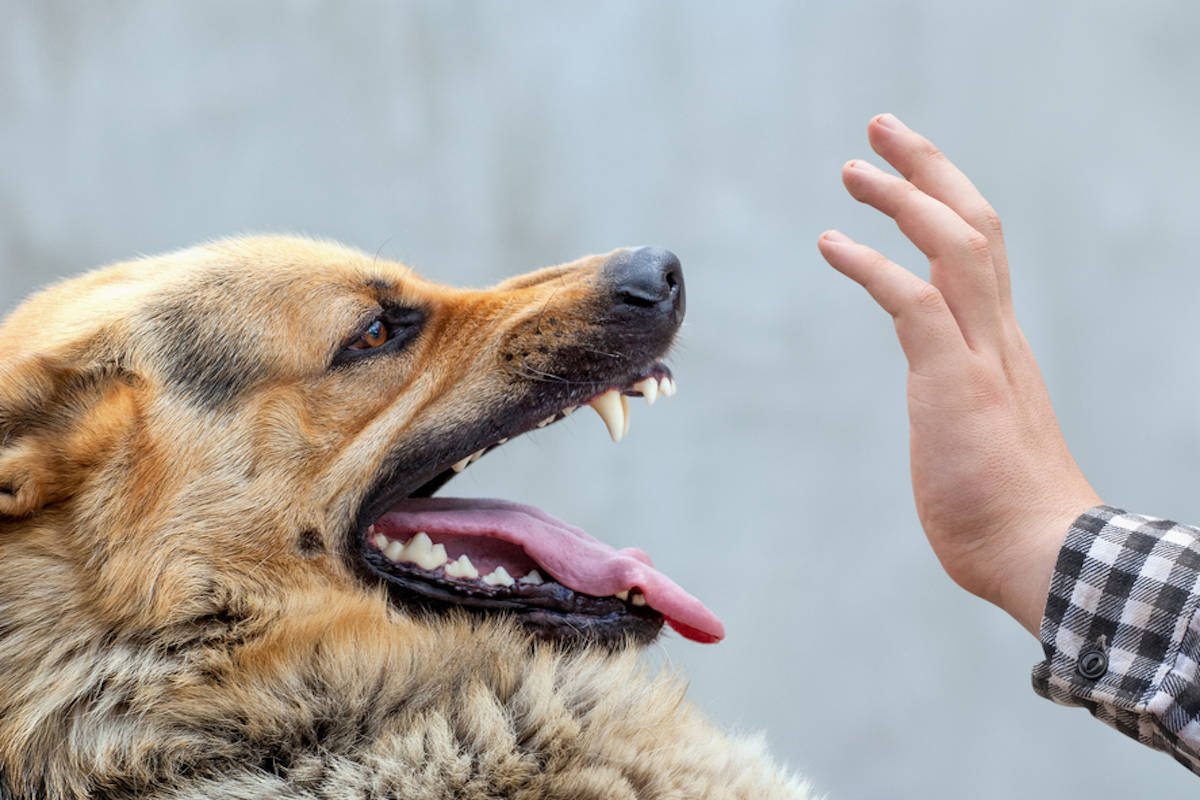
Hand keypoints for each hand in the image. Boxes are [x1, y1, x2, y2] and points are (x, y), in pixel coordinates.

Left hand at [818, 114, 1100, 635]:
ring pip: (953, 244)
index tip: (908, 175)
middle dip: (929, 169)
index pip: (981, 252)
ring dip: (902, 197)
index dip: (944, 203)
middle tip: (882, 129)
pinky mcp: (954, 380)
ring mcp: (980, 354)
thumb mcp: (981, 442)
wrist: (1041, 555)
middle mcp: (997, 336)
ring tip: (853, 167)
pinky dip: (871, 264)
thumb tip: (948, 422)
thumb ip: (963, 412)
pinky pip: (913, 302)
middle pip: (974, 224)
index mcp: (1000, 345)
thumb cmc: (1006, 513)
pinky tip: (831, 242)